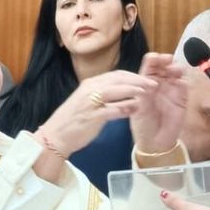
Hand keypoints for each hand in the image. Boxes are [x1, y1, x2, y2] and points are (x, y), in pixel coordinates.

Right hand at [37, 70, 158, 156]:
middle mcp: (90, 89)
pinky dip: (125, 109)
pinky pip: (112, 110)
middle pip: (119, 79)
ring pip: (116, 91)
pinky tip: (135, 110)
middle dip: (138, 80)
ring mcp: (90, 102)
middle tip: (154, 83)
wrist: (56, 135)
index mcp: (90, 83)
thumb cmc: (73, 119)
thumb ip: (104, 95)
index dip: (134, 76)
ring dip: (134, 91)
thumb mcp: (88, 101)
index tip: (147, 78)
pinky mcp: (91, 116)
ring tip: (148, 93)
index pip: (117, 74)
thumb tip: (124, 92)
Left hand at [128, 53, 187, 153]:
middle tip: (168, 59)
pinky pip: (184, 85)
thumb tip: (150, 80)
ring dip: (176, 68)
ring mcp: (171, 89)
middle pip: (164, 65)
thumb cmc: (143, 124)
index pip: (150, 65)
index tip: (156, 57)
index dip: (154, 59)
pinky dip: (183, 80)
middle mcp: (159, 83)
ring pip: (176, 72)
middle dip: (166, 60)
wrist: (155, 142)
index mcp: (145, 82)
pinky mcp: (182, 97)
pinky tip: (181, 81)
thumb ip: (143, 93)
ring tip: (175, 70)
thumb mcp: (139, 107)